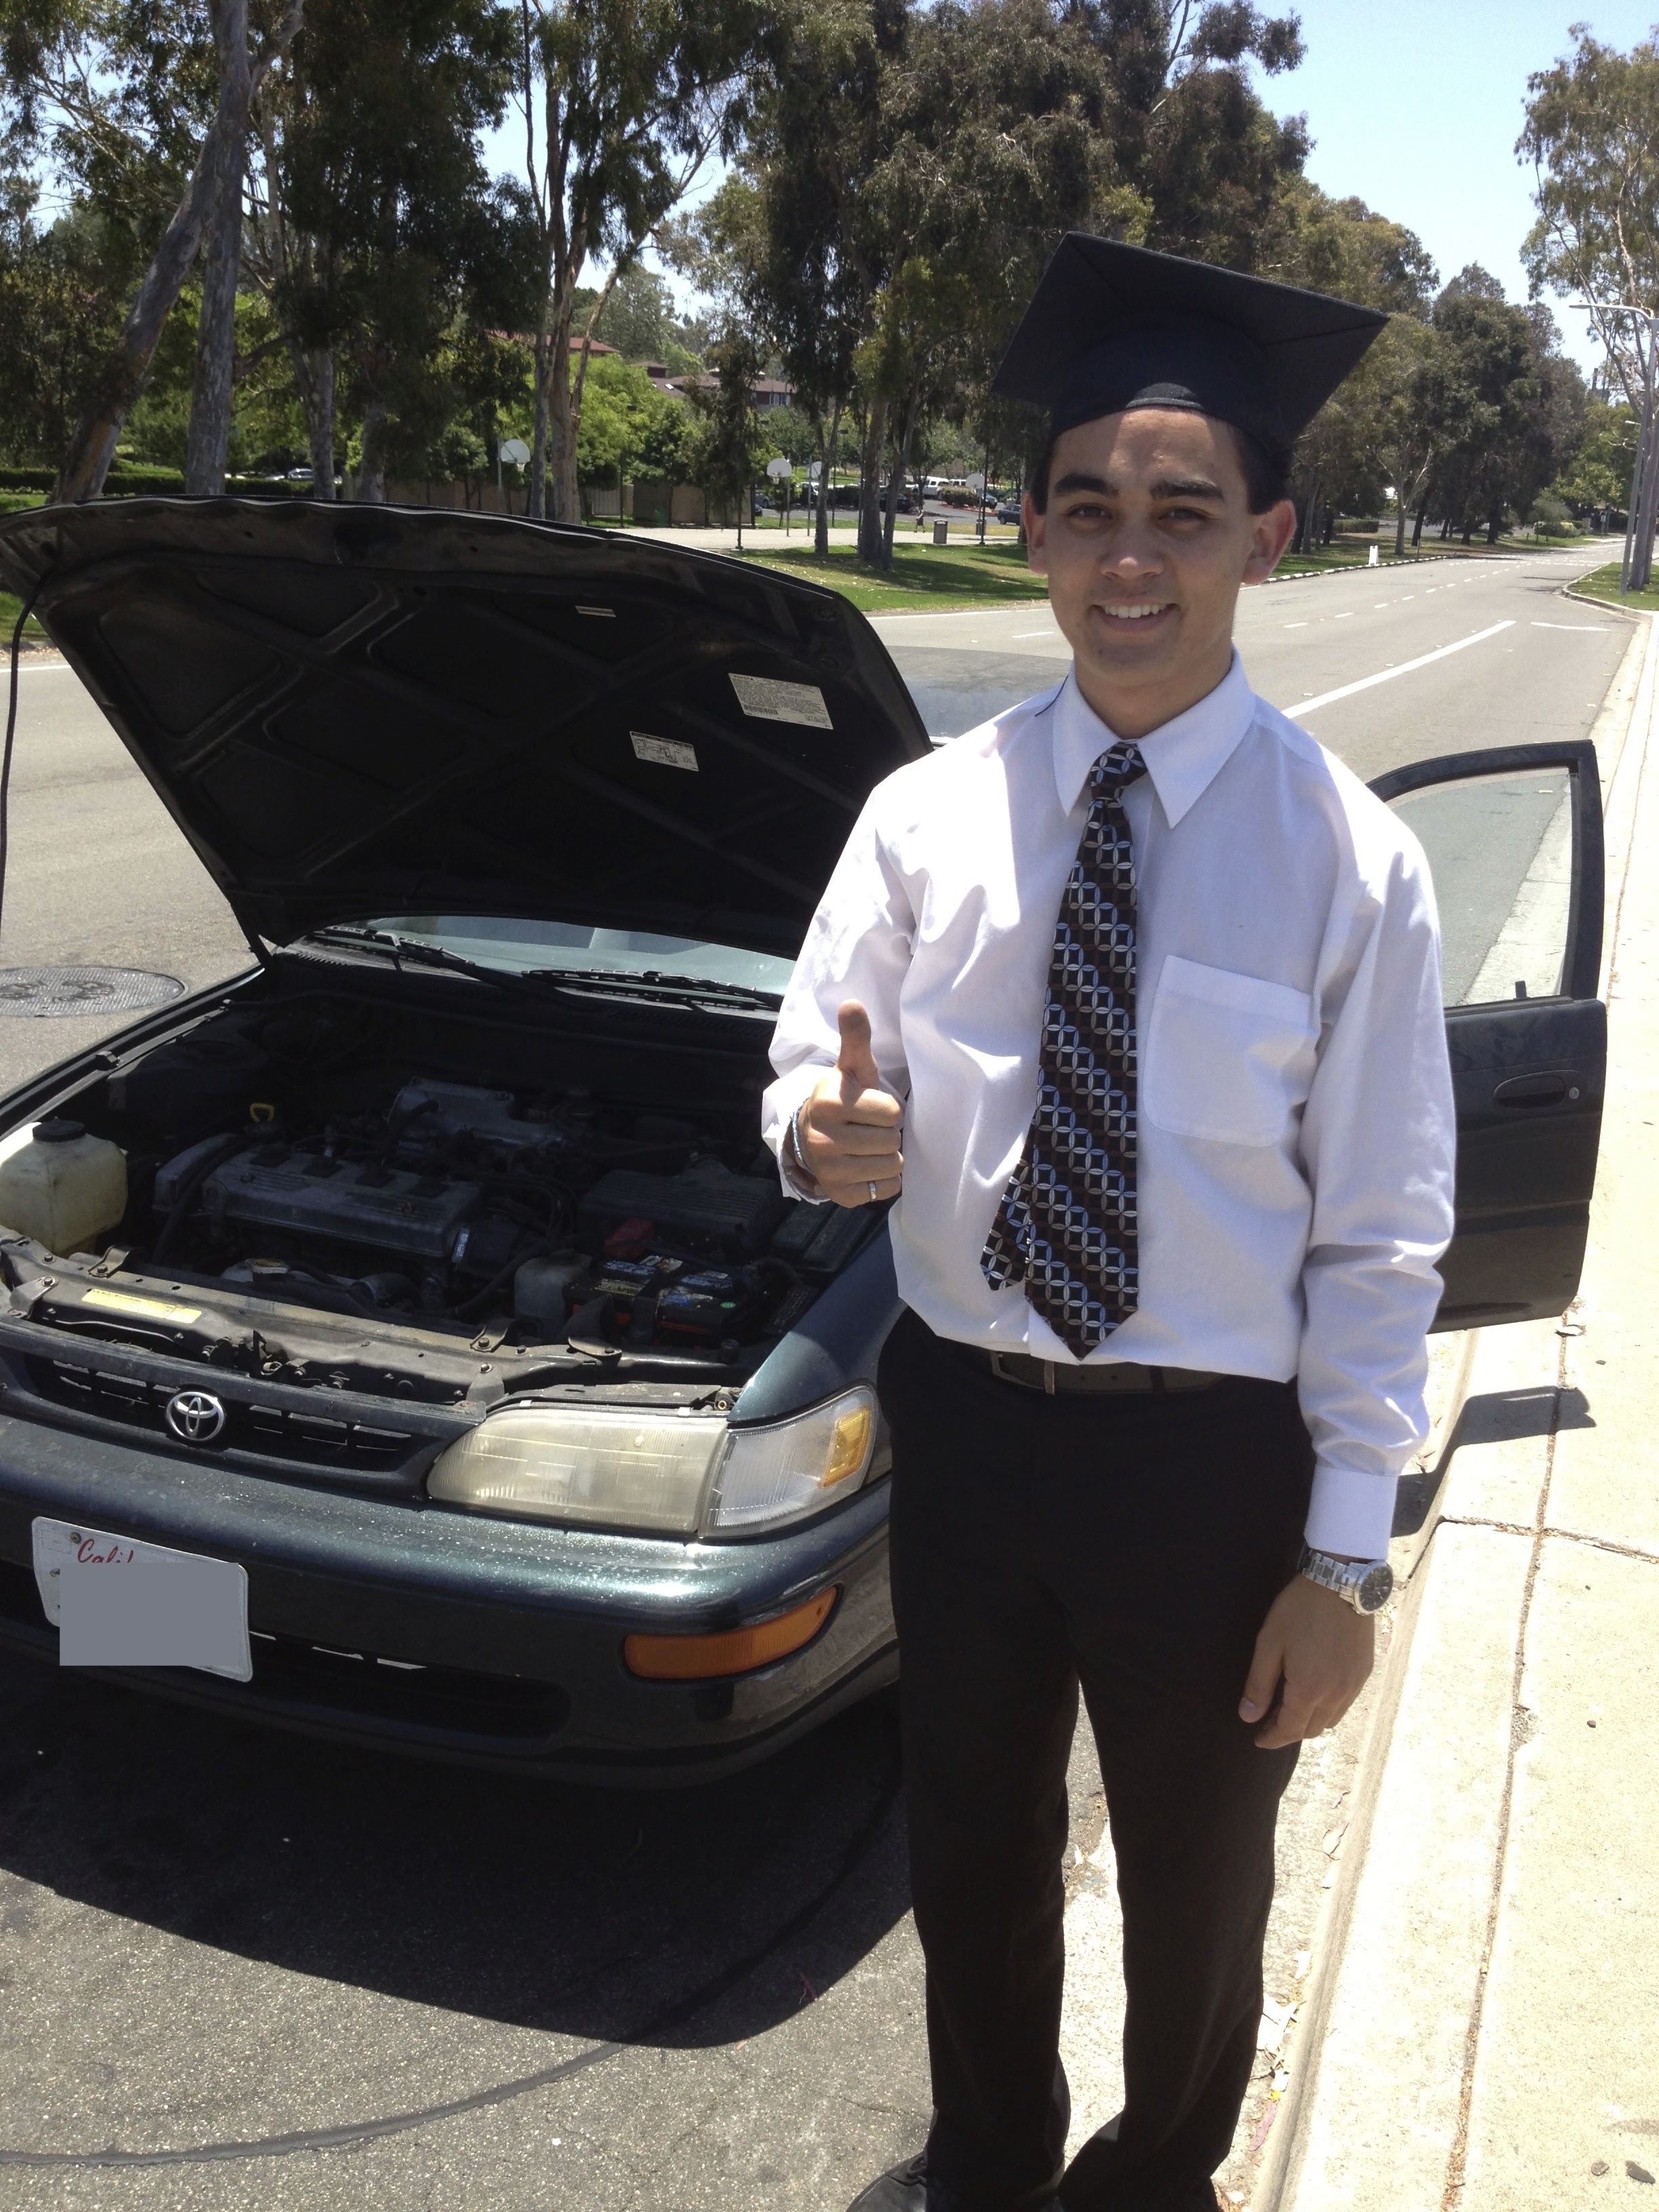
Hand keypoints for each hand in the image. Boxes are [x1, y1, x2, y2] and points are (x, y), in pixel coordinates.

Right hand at [793, 1001, 903, 1208]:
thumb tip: (852, 1003)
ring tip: (868, 1146)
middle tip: (868, 1128)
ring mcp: (830, 1171)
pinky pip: (885, 1189)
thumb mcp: (851, 1068)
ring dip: (887, 1156)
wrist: (812, 1136)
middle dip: (886, 1133)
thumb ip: (856, 1038)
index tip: (868, 1107)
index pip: (891, 1112)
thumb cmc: (844, 1099)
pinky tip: (865, 1166)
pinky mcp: (840, 1195)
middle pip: (891, 1141)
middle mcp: (823, 1139)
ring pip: (891, 1166)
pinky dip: (883, 1179)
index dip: (886, 1109)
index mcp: (829, 1103)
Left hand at [1239, 1572, 1374, 1748]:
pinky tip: (1315, 1693)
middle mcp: (1336, 1695)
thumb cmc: (1299, 1610)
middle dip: (1289, 1732)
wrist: (1341, 1582)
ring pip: (1331, 1719)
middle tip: (1269, 1723)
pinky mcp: (1364, 1673)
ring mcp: (1354, 1685)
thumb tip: (1248, 1717)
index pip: (1290, 1729)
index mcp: (1309, 1690)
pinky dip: (1328, 1708)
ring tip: (1290, 1709)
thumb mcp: (1269, 1643)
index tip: (1258, 1740)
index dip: (1272, 1738)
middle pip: (1312, 1729)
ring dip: (1310, 1721)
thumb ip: (1258, 1684)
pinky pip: (1345, 1703)